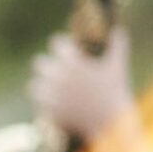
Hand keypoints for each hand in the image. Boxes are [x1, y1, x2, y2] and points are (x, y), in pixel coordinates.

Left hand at [28, 29, 137, 144]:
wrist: (109, 122)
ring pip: (35, 83)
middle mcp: (58, 75)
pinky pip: (37, 100)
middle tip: (52, 68)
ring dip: (42, 83)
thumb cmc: (114, 92)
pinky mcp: (49, 109)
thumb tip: (117, 29)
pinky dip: (41, 98)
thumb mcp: (117, 65)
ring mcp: (52, 93)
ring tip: (47, 84)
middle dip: (47, 65)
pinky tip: (46, 98)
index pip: (55, 43)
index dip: (60, 45)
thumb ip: (117, 44)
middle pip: (39, 63)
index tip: (63, 48)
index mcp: (72, 61)